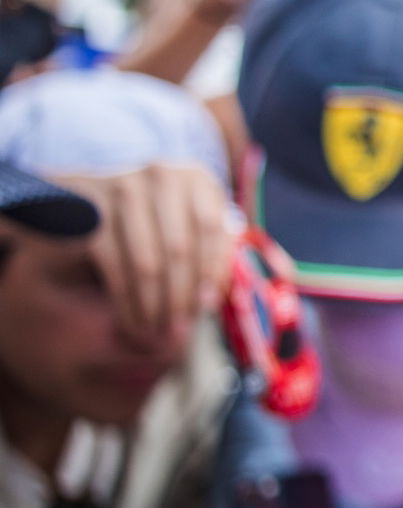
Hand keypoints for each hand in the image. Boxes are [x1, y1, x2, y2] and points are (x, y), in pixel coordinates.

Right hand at [54, 163, 232, 339]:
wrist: (83, 202)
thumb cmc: (152, 220)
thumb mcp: (188, 225)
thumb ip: (210, 250)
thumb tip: (215, 299)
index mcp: (196, 178)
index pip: (212, 228)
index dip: (212, 270)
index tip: (208, 306)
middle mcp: (162, 176)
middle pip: (180, 249)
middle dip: (181, 297)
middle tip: (180, 331)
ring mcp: (123, 188)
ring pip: (148, 262)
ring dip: (154, 305)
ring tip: (157, 332)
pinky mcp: (91, 211)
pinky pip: (116, 267)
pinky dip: (127, 301)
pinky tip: (133, 321)